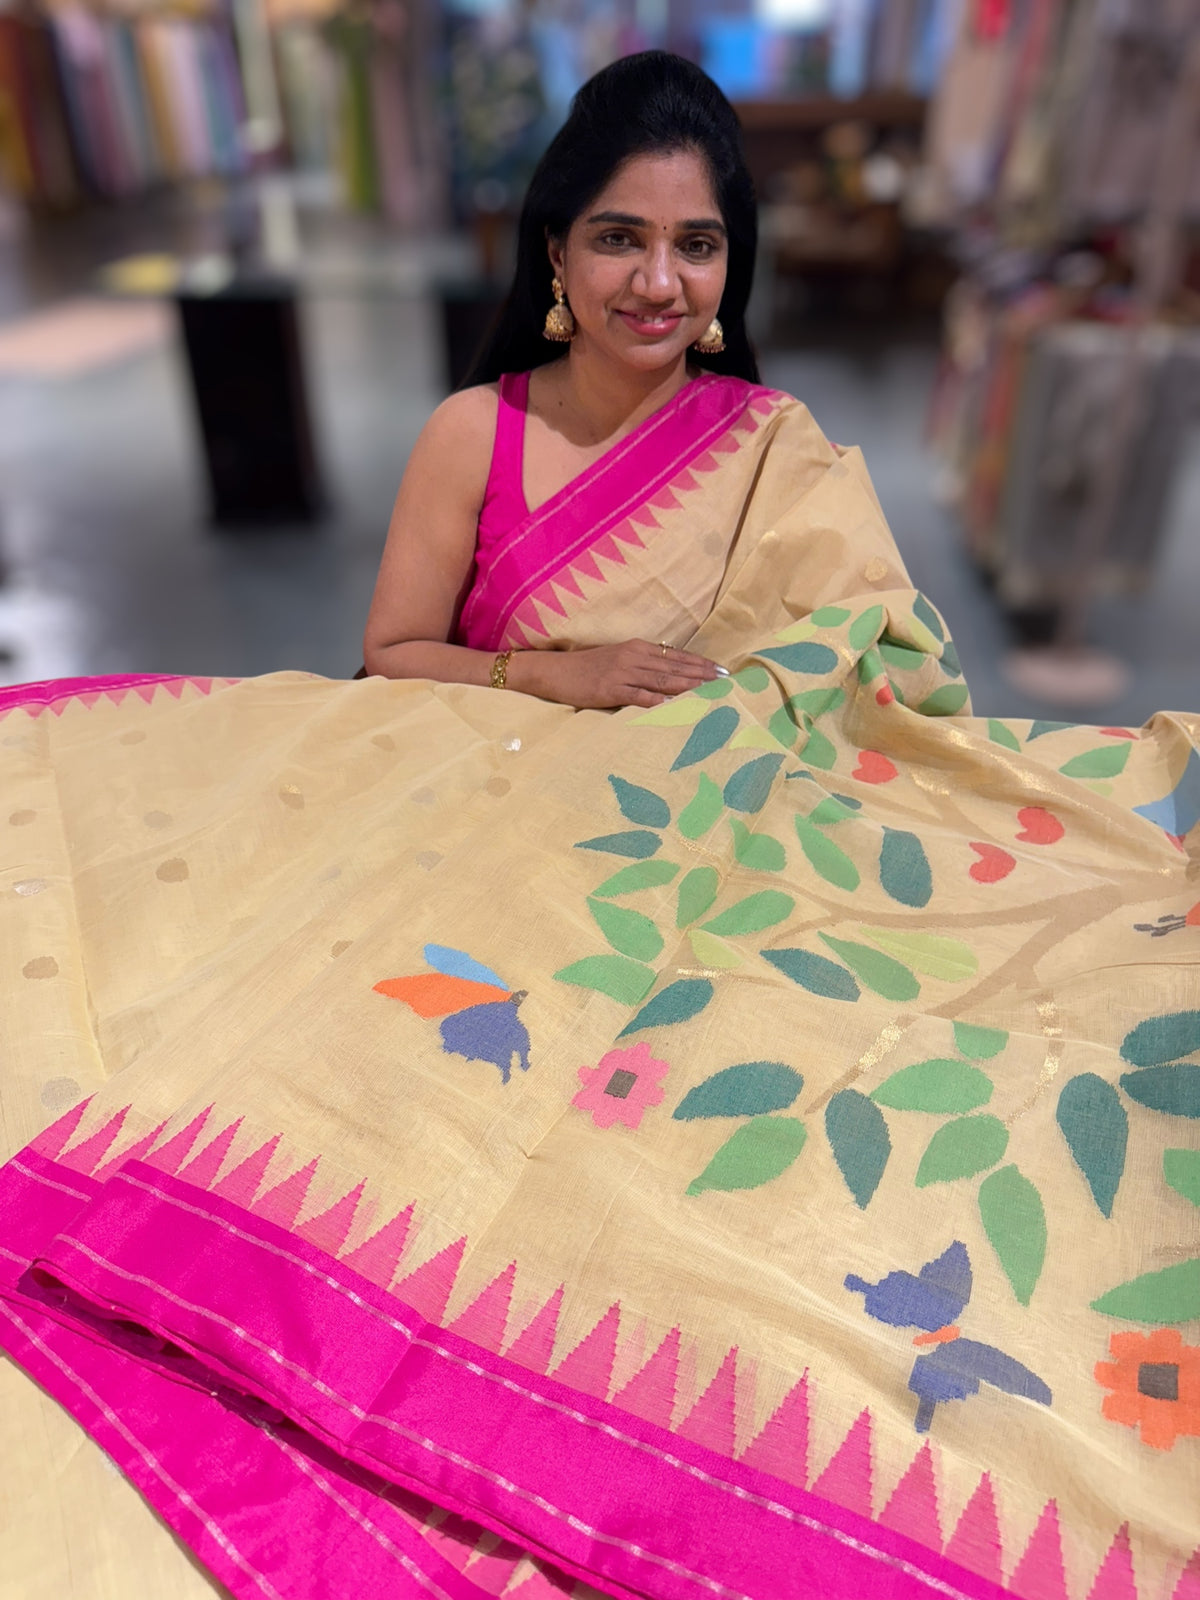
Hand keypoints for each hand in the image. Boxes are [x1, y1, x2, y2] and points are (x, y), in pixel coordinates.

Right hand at [513, 639, 726, 708]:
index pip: (676, 655)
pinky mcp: (610, 689)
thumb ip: (641, 666)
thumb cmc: (585, 668)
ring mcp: (623, 673)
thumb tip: (667, 678)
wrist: (553, 671)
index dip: (700, 663)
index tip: (721, 671)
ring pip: (663, 680)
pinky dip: (658, 701)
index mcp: (637, 647)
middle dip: (703, 675)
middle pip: (675, 667)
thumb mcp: (617, 660)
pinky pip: (639, 696)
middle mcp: (634, 656)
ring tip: (711, 693)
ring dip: (689, 687)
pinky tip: (675, 707)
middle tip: (727, 683)